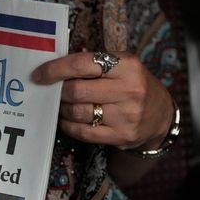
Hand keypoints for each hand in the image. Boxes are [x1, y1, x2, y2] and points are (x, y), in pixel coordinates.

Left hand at [31, 52, 172, 149]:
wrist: (161, 116)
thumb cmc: (133, 85)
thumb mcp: (122, 66)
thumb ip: (93, 63)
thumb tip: (53, 66)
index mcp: (127, 65)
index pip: (82, 64)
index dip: (55, 69)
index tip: (38, 75)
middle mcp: (129, 89)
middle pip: (76, 90)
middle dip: (59, 92)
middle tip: (54, 92)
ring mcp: (126, 115)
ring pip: (77, 112)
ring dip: (63, 109)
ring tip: (63, 105)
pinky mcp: (121, 136)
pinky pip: (83, 132)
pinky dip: (68, 125)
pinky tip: (68, 119)